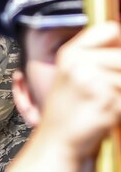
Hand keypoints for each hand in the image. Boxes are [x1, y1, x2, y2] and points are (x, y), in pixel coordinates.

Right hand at [39, 22, 120, 164]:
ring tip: (107, 102)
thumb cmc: (69, 111)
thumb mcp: (74, 75)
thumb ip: (98, 57)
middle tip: (108, 90)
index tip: (114, 64)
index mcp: (70, 54)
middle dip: (119, 76)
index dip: (118, 44)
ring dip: (120, 92)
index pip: (110, 30)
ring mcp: (92, 81)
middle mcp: (78, 63)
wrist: (56, 142)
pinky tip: (109, 112)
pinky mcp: (106, 100)